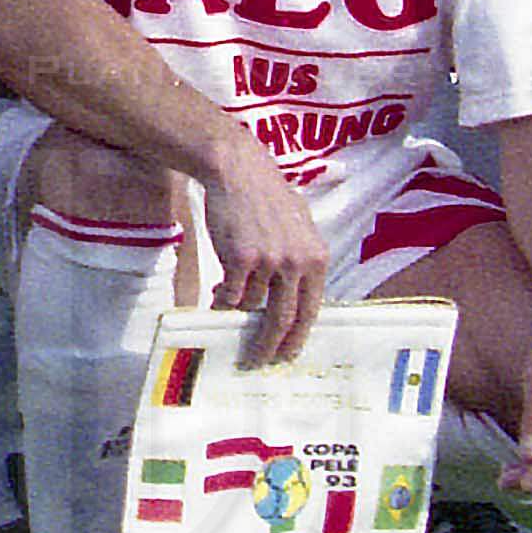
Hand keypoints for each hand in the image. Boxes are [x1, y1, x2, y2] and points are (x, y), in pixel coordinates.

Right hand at [196, 156, 333, 365]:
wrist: (238, 171)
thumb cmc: (266, 196)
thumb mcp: (299, 226)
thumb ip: (302, 260)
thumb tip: (297, 297)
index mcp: (316, 257)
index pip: (310, 311)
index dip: (297, 338)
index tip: (287, 355)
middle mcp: (296, 263)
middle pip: (283, 320)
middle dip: (269, 347)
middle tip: (259, 361)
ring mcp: (269, 262)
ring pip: (252, 305)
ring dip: (238, 313)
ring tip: (227, 307)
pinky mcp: (241, 259)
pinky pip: (230, 295)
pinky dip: (222, 302)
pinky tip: (216, 299)